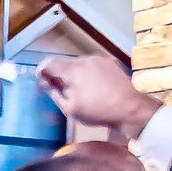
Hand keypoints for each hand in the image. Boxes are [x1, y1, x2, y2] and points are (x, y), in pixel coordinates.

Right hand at [37, 52, 159, 139]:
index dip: (42, 72)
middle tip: (59, 90)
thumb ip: (54, 94)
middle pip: (64, 63)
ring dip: (74, 74)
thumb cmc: (98, 111)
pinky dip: (87, 73)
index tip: (41, 81)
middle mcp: (84, 60)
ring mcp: (99, 59)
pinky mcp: (109, 62)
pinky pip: (92, 65)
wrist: (129, 108)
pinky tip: (93, 88)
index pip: (48, 63)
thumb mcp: (70, 108)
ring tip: (79, 91)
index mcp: (72, 70)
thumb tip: (46, 84)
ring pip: (79, 64)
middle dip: (59, 74)